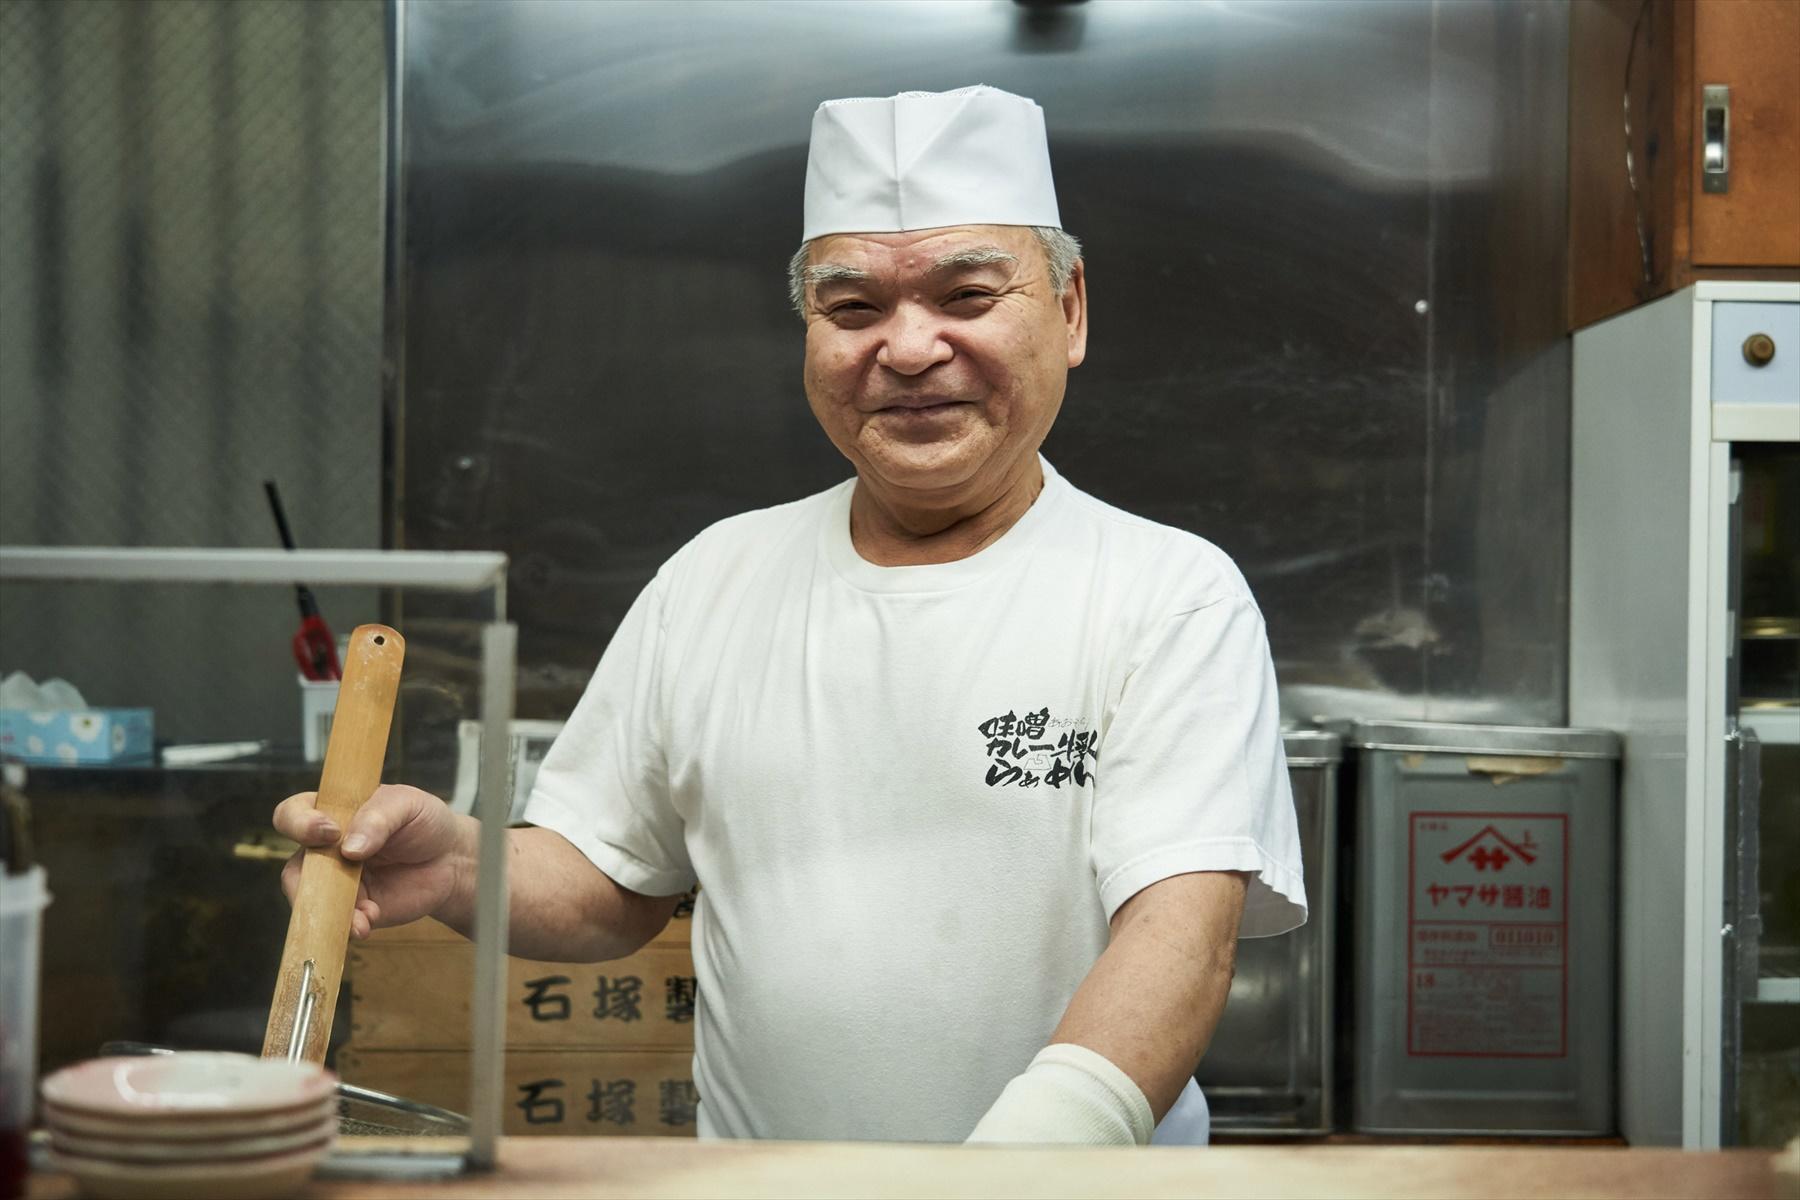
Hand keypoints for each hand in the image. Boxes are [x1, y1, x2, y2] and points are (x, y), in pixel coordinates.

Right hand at [272, 783, 474, 938]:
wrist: (450, 859)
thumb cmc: (423, 823)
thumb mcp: (407, 805)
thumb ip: (378, 819)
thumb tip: (350, 848)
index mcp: (331, 813)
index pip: (292, 815)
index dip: (301, 824)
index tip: (331, 832)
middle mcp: (325, 850)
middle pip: (293, 868)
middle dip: (307, 881)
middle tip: (341, 881)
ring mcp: (336, 882)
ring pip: (311, 902)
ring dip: (330, 910)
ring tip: (362, 913)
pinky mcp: (352, 909)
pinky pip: (337, 922)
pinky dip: (349, 925)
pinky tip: (368, 922)